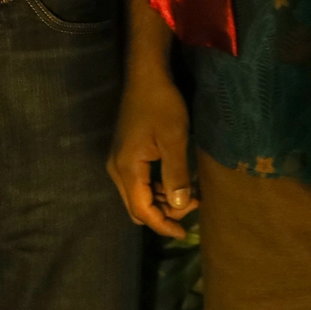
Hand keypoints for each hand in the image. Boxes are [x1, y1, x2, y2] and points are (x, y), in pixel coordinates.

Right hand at [107, 67, 197, 237]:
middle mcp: (117, 169)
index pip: (142, 210)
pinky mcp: (126, 154)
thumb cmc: (162, 105)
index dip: (163, 225)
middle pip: (137, 207)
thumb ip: (176, 175)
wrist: (146, 76)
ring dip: (162, 201)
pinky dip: (158, 188)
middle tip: (193, 205)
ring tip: (191, 194)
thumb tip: (180, 207)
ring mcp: (119, 161)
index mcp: (127, 168)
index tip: (185, 233)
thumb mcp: (174, 139)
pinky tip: (177, 181)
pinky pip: (140, 182)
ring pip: (139, 196)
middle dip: (164, 214)